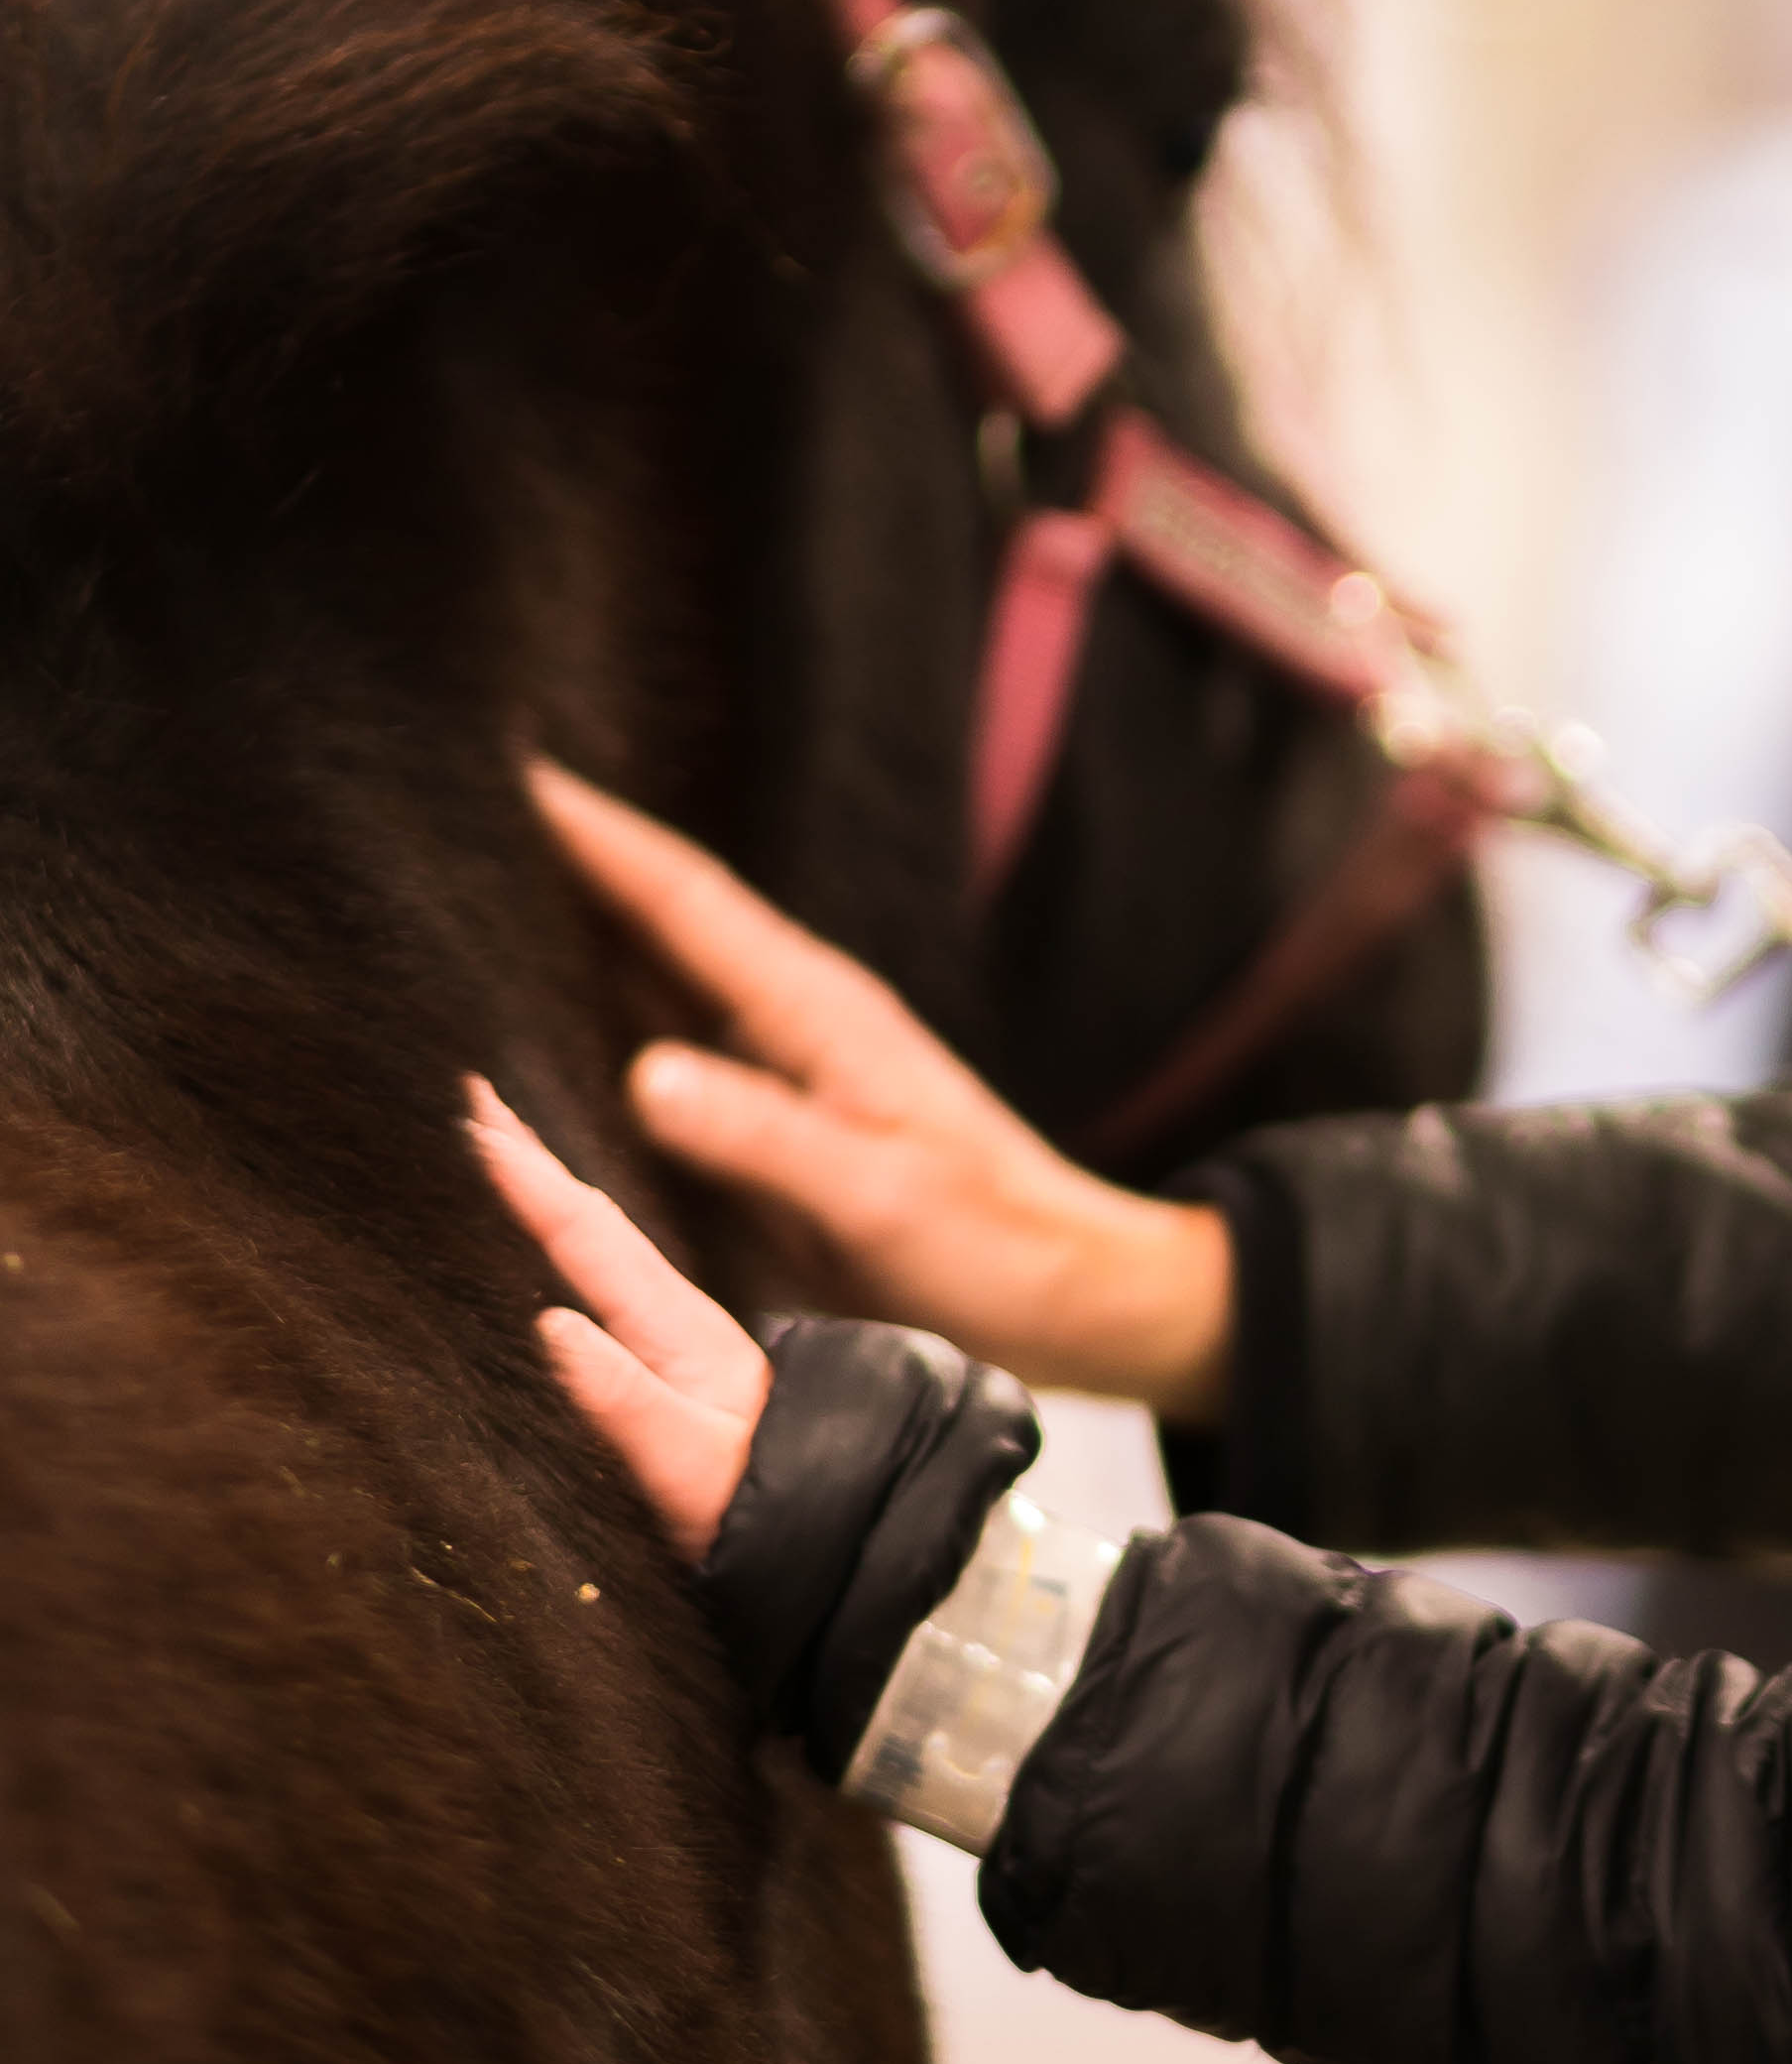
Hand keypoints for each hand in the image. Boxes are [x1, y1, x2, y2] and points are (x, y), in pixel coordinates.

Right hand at [466, 1078, 768, 1562]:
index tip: (465, 1108)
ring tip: (487, 1140)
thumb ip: (627, 1405)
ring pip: (596, 1250)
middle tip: (460, 1091)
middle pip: (588, 1222)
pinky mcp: (674, 1381)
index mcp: (678, 1332)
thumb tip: (552, 1324)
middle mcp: (674, 1326)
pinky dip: (566, 1248)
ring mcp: (676, 1349)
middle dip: (523, 1158)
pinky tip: (543, 1242)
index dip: (524, 1172)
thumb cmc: (769, 1516)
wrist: (844, 1549)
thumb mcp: (694, 1471)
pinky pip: (606, 1289)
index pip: (588, 1234)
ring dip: (542, 1193)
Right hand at [525, 761, 1236, 1419]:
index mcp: (814, 1010)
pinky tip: (537, 1008)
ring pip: (653, 976)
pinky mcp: (767, 1119)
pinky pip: (663, 1046)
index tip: (509, 768)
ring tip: (467, 879)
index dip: (596, 836)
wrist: (1063, 1295)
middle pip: (656, 916)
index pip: (684, 900)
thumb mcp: (877, 1195)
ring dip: (571, 927)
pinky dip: (599, 1014)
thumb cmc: (987, 1244)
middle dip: (562, 857)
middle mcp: (786, 1018)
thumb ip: (764, 1137)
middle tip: (457, 801)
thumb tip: (646, 1074)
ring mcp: (775, 1064)